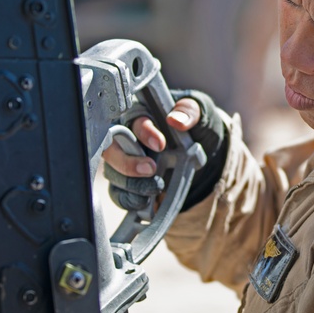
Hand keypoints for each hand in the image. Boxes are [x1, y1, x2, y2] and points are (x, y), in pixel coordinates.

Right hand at [102, 89, 229, 212]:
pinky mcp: (127, 182)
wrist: (201, 148)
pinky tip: (144, 201)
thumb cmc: (193, 123)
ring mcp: (124, 161)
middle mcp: (126, 138)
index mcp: (142, 115)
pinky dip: (129, 199)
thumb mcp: (198, 111)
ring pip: (113, 172)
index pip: (134, 121)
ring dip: (131, 183)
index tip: (160, 144)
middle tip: (151, 169)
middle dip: (128, 162)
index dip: (144, 133)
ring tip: (155, 187)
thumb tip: (176, 119)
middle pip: (112, 149)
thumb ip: (189, 111)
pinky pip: (118, 193)